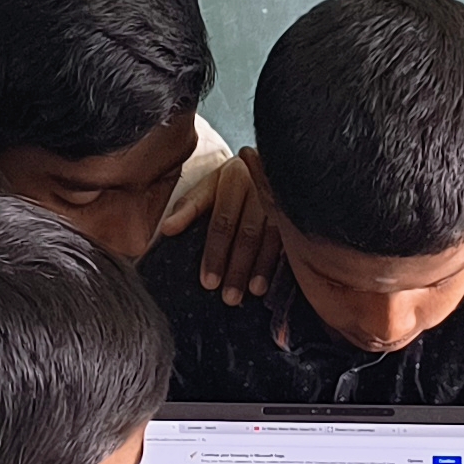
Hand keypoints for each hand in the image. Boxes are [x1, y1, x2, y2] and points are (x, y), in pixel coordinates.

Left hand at [156, 154, 282, 305]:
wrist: (272, 165)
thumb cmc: (229, 185)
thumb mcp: (207, 188)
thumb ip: (188, 207)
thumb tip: (166, 229)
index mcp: (233, 177)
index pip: (221, 220)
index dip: (214, 252)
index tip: (208, 282)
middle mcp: (259, 185)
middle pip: (246, 232)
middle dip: (236, 267)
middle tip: (228, 297)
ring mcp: (280, 198)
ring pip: (271, 238)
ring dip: (261, 267)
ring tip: (253, 292)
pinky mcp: (297, 211)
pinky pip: (291, 240)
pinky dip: (281, 263)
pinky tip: (276, 282)